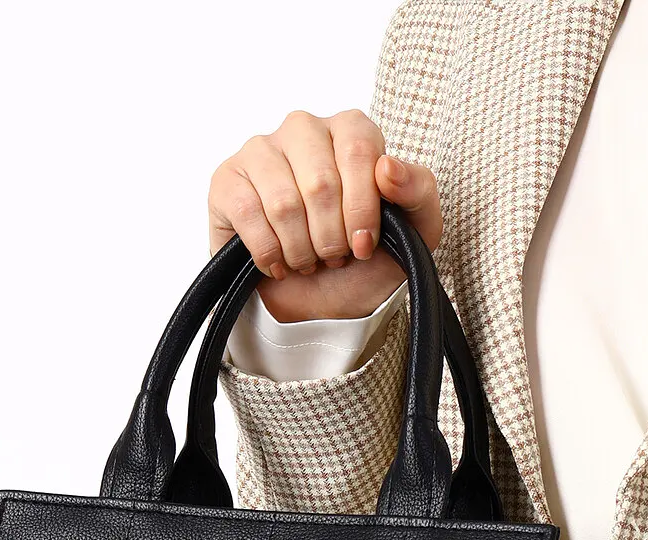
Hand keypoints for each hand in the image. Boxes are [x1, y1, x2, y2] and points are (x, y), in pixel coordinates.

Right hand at [208, 108, 441, 321]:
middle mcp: (304, 129)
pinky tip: (279, 263)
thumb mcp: (415, 232)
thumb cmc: (365, 260)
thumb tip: (387, 167)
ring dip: (301, 250)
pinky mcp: (228, 181)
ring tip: (308, 260)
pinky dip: (270, 253)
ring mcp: (261, 151)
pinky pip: (249, 215)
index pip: (359, 151)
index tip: (363, 246)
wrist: (321, 302)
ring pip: (283, 203)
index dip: (362, 209)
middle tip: (334, 257)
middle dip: (331, 237)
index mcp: (351, 130)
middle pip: (320, 182)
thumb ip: (419, 192)